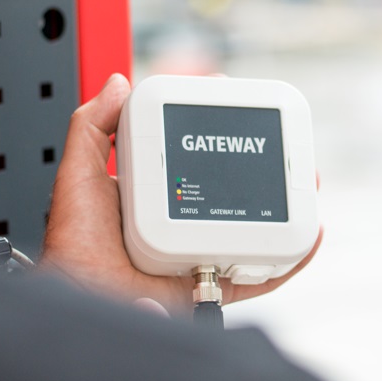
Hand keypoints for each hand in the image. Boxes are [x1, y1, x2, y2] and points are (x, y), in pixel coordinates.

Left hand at [39, 73, 321, 316]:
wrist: (82, 297)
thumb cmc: (72, 247)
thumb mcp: (79, 174)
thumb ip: (92, 127)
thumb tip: (118, 83)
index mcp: (152, 195)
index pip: (195, 157)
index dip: (220, 134)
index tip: (237, 110)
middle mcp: (179, 223)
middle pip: (234, 191)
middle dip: (268, 169)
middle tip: (286, 148)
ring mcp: (197, 253)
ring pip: (253, 228)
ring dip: (286, 206)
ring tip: (306, 183)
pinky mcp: (210, 285)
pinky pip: (258, 275)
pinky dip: (288, 260)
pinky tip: (308, 239)